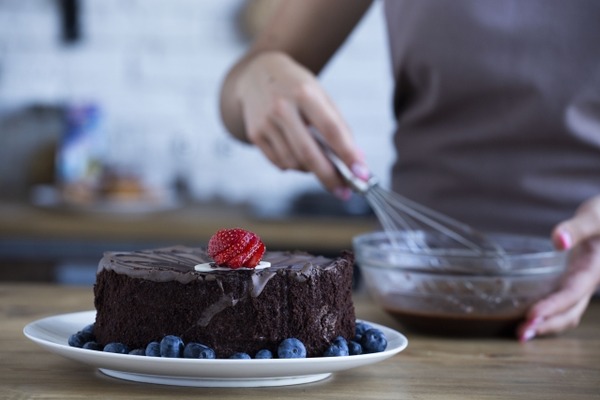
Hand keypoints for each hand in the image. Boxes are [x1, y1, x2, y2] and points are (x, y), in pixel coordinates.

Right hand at [232, 51, 368, 197]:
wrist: (257, 74)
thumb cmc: (296, 87)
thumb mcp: (321, 95)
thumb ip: (339, 126)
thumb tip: (356, 160)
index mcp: (304, 93)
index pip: (331, 129)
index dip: (347, 154)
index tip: (361, 173)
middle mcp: (282, 108)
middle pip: (309, 153)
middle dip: (329, 177)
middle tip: (345, 192)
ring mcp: (265, 123)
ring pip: (294, 162)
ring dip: (311, 170)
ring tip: (319, 163)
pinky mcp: (255, 134)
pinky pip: (280, 163)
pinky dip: (294, 165)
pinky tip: (298, 154)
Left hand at [518, 196, 599, 340]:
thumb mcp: (594, 217)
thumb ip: (577, 228)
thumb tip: (558, 240)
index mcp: (593, 270)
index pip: (572, 294)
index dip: (553, 306)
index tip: (532, 316)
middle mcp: (587, 281)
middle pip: (569, 311)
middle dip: (547, 325)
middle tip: (521, 335)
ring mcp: (580, 282)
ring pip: (566, 311)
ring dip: (546, 324)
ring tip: (521, 333)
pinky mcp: (572, 278)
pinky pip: (560, 301)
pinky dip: (547, 312)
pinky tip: (527, 316)